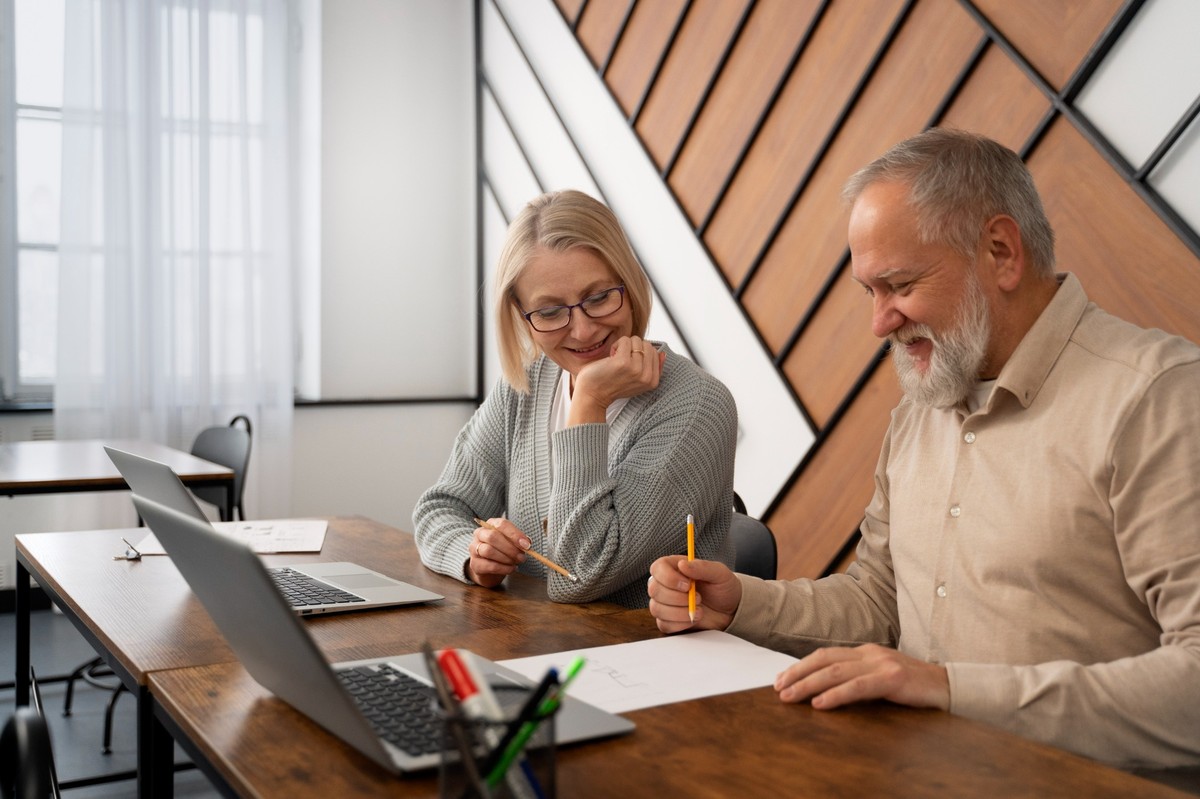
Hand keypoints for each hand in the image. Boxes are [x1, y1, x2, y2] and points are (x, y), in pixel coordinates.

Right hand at [466, 517, 529, 588]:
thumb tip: (526, 545)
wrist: (489, 568)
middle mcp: (479, 534)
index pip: (501, 524)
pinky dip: (503, 568)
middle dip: (510, 548)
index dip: (515, 535)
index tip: (526, 545)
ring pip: (488, 551)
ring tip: (516, 563)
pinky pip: (489, 565)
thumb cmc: (503, 550)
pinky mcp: (475, 564)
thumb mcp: (512, 542)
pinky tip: (511, 569)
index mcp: (490, 524)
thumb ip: (519, 541)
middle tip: (522, 557)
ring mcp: (474, 548)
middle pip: (492, 537)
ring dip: (506, 558)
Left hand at [570, 336, 665, 423]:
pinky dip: (617, 345)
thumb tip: (663, 353)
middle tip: (622, 360)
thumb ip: (652, 369)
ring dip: (624, 346)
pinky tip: (611, 357)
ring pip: (637, 340)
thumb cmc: (612, 386)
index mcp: (652, 381)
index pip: (655, 353)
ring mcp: (636, 369)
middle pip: (648, 345)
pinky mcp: (623, 362)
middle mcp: (647, 377)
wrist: (592, 395)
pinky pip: (625, 340)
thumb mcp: (637, 381)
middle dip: (634, 348)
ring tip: (616, 359)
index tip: (629, 365)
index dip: (640, 353)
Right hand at [647, 556, 742, 633]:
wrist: (730, 610)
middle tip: (699, 598)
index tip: (688, 585)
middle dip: (677, 598)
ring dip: (679, 612)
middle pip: (654, 590)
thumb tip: (683, 564)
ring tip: (699, 610)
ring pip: (657, 608)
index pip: (658, 568)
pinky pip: (664, 624)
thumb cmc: (723, 587)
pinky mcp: (667, 621)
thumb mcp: (719, 573)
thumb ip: (702, 567)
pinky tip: (693, 619)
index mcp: (673, 567)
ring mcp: (664, 603)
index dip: (669, 578)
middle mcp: (664, 584)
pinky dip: (680, 624)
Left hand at [774, 644, 949, 710]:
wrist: (950, 687)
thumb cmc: (914, 688)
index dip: (801, 666)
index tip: (781, 679)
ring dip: (808, 684)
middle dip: (797, 673)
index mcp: (865, 651)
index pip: (825, 655)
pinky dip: (836, 695)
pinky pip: (858, 686)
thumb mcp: (881, 679)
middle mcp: (870, 653)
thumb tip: (824, 693)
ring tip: (790, 696)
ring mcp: (882, 663)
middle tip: (777, 688)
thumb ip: (857, 680)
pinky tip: (820, 704)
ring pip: (835, 671)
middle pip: (824, 659)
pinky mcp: (893, 678)